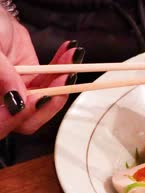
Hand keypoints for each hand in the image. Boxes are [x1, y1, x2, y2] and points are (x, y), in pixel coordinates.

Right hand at [0, 8, 83, 138]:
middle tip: (65, 79)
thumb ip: (1, 74)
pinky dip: (63, 66)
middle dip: (51, 100)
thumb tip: (17, 101)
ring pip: (46, 99)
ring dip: (63, 79)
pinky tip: (70, 51)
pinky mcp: (34, 80)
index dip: (21, 116)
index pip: (3, 123)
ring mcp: (20, 93)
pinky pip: (52, 80)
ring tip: (72, 57)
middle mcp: (3, 102)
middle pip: (29, 119)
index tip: (39, 97)